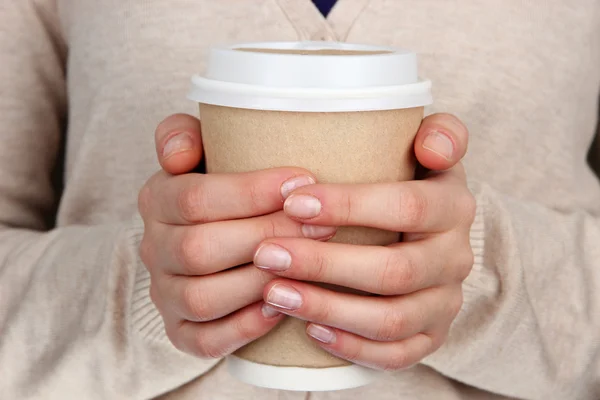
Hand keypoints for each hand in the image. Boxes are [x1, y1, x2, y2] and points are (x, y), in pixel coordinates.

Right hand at [138, 114, 334, 358]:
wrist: (210, 235)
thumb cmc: (221, 188)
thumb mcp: (200, 149)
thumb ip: (183, 135)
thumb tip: (177, 155)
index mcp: (156, 200)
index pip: (194, 198)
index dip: (251, 192)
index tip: (302, 182)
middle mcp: (153, 250)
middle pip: (200, 249)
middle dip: (267, 236)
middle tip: (321, 225)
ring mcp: (165, 294)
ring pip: (202, 298)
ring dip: (260, 281)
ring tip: (308, 264)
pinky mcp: (181, 331)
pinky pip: (205, 341)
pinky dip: (245, 327)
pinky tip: (282, 307)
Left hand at [253, 113, 474, 370]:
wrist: (431, 233)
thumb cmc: (411, 183)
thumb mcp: (431, 149)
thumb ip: (440, 133)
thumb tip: (430, 145)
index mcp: (453, 206)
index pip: (407, 206)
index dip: (350, 206)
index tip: (292, 203)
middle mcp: (455, 258)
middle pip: (394, 271)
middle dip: (325, 264)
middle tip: (267, 255)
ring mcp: (444, 302)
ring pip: (390, 319)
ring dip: (328, 307)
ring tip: (274, 293)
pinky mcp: (431, 336)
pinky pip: (396, 354)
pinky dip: (352, 346)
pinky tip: (309, 330)